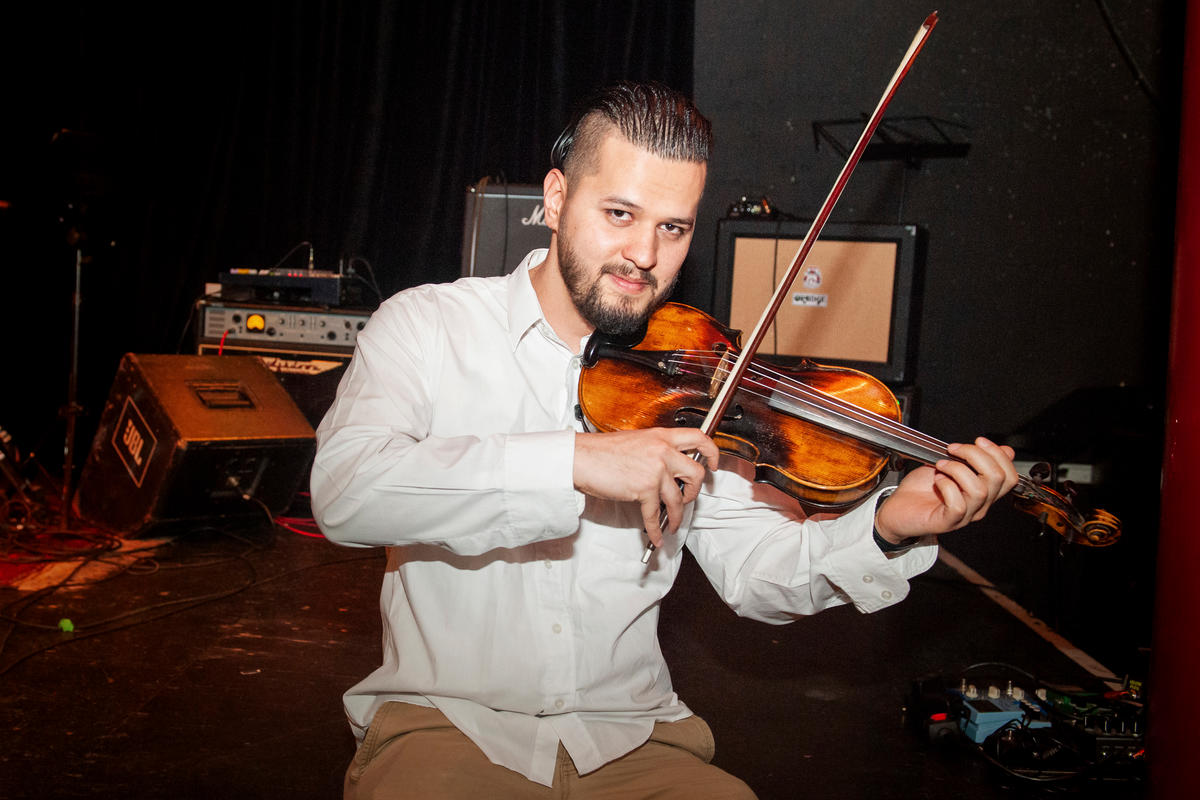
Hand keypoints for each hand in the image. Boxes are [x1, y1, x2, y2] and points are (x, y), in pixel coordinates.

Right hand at [573, 427, 719, 546]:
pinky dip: (656, 530)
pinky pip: (655, 515)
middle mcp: (662, 451)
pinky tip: (656, 536)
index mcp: (662, 437)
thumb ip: (656, 450)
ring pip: (679, 499)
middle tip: (688, 497)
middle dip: (695, 491)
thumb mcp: (637, 441)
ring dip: (677, 515)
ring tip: (672, 522)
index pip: (699, 437)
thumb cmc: (602, 451)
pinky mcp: (644, 489)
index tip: (713, 464)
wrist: (581, 458)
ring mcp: (655, 470)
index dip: (712, 452)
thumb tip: (668, 466)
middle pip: (697, 472)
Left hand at [874, 437, 1018, 544]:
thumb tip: (1003, 449)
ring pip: (980, 490)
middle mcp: (979, 505)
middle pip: (999, 479)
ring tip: (941, 465)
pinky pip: (958, 505)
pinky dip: (947, 486)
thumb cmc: (920, 489)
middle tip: (953, 449)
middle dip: (976, 455)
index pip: (1009, 476)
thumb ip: (974, 458)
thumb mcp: (949, 465)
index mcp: (983, 491)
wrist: (896, 509)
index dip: (998, 454)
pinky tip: (937, 481)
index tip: (978, 441)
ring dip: (958, 469)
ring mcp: (965, 516)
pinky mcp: (948, 522)